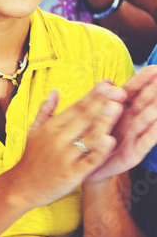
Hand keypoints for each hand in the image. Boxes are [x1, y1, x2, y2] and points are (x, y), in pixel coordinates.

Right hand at [10, 84, 124, 208]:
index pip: (75, 107)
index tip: (107, 83)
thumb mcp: (34, 131)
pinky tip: (110, 141)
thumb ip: (45, 110)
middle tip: (118, 90)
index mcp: (50, 127)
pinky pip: (89, 160)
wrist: (22, 186)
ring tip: (117, 107)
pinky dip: (100, 151)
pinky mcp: (72, 173)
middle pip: (84, 118)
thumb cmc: (31, 157)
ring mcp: (65, 156)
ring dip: (104, 122)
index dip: (92, 95)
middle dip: (102, 103)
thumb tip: (55, 91)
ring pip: (89, 137)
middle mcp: (58, 139)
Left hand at [85, 67, 156, 182]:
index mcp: (119, 112)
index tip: (154, 67)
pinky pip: (144, 143)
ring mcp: (134, 138)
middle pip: (143, 103)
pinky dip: (151, 134)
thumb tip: (108, 81)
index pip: (131, 92)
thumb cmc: (93, 140)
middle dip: (154, 91)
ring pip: (145, 121)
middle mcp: (130, 123)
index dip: (141, 80)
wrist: (88, 169)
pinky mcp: (133, 155)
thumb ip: (102, 101)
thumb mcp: (95, 118)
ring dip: (153, 110)